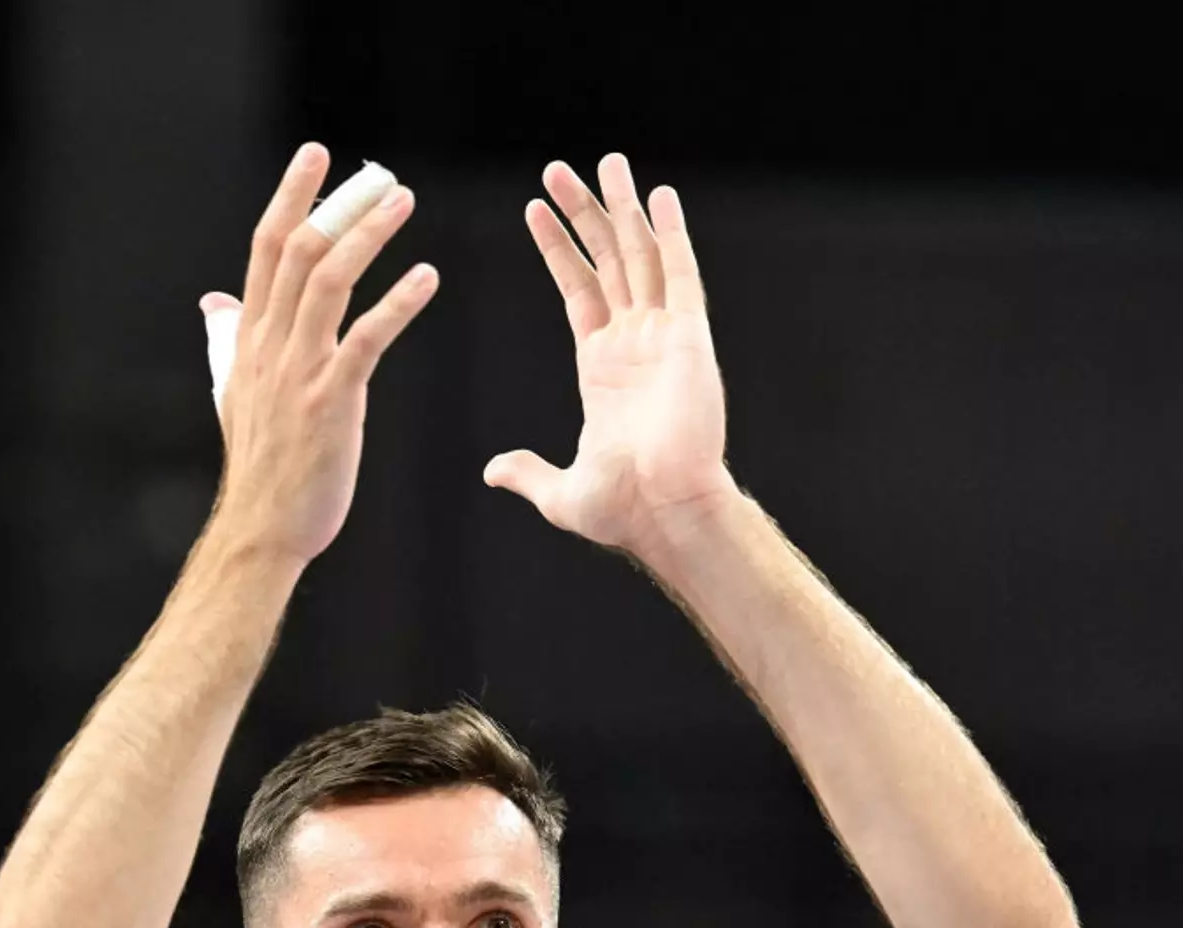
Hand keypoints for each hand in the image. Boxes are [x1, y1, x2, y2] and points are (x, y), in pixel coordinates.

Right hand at [201, 144, 437, 567]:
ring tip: (403, 203)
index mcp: (248, 339)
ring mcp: (298, 372)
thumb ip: (228, 342)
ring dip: (368, 234)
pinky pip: (366, 338)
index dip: (292, 196)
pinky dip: (398, 301)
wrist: (261, 530)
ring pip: (329, 280)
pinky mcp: (330, 402)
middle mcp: (269, 345)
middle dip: (337, 202)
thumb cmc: (260, 470)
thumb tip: (214, 304)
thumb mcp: (235, 395)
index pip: (266, 249)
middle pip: (298, 250)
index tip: (316, 156)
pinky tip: (427, 277)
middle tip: (378, 173)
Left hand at [483, 153, 735, 556]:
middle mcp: (634, 344)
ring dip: (623, 208)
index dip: (558, 249)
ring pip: (640, 256)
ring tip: (606, 161)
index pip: (577, 291)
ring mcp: (663, 337)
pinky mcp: (689, 339)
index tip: (534, 209)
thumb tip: (493, 470)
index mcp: (602, 369)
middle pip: (606, 261)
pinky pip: (681, 275)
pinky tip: (660, 196)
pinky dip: (672, 235)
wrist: (664, 512)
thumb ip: (528, 473)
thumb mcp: (560, 492)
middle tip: (558, 168)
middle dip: (583, 213)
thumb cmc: (622, 509)